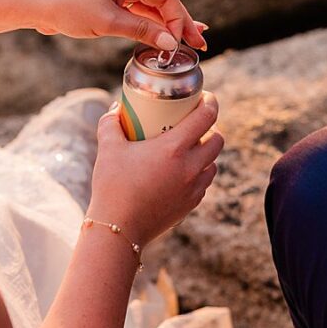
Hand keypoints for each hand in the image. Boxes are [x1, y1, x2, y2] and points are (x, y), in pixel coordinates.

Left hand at [28, 0, 207, 50]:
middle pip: (162, 0)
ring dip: (166, 24)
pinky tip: (161, 36)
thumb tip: (170, 43)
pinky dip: (148, 23)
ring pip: (150, 6)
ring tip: (187, 42)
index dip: (179, 19)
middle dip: (180, 22)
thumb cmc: (67, 7)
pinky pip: (136, 10)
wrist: (33, 1)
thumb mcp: (108, 22)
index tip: (185, 42)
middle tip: (200, 44)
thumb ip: (141, 32)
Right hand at [88, 92, 223, 244]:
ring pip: (213, 164)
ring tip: (189, 150)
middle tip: (194, 125)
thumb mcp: (108, 148)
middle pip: (217, 140)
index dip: (210, 103)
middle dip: (210, 129)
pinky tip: (182, 173)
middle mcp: (190, 167)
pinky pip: (204, 183)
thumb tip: (115, 111)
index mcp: (174, 148)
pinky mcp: (190, 205)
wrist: (119, 229)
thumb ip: (111, 124)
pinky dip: (198, 174)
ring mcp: (193, 188)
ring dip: (206, 154)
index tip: (205, 98)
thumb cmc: (113, 186)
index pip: (206, 117)